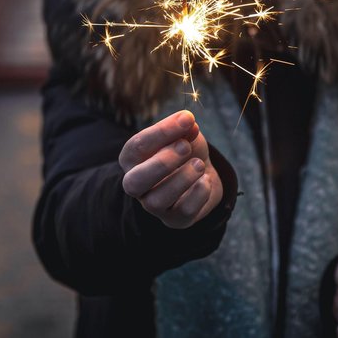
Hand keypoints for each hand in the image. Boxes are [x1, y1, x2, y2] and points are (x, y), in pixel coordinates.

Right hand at [119, 110, 221, 228]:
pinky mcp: (174, 219)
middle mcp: (136, 184)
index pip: (136, 146)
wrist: (203, 174)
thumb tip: (188, 122)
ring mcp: (153, 204)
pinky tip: (205, 180)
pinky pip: (183, 212)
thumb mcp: (184, 134)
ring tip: (200, 164)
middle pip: (134, 182)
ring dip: (183, 179)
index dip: (162, 131)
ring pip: (157, 201)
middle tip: (186, 147)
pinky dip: (198, 194)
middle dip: (162, 163)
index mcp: (132, 159)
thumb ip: (183, 128)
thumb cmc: (185, 151)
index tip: (187, 119)